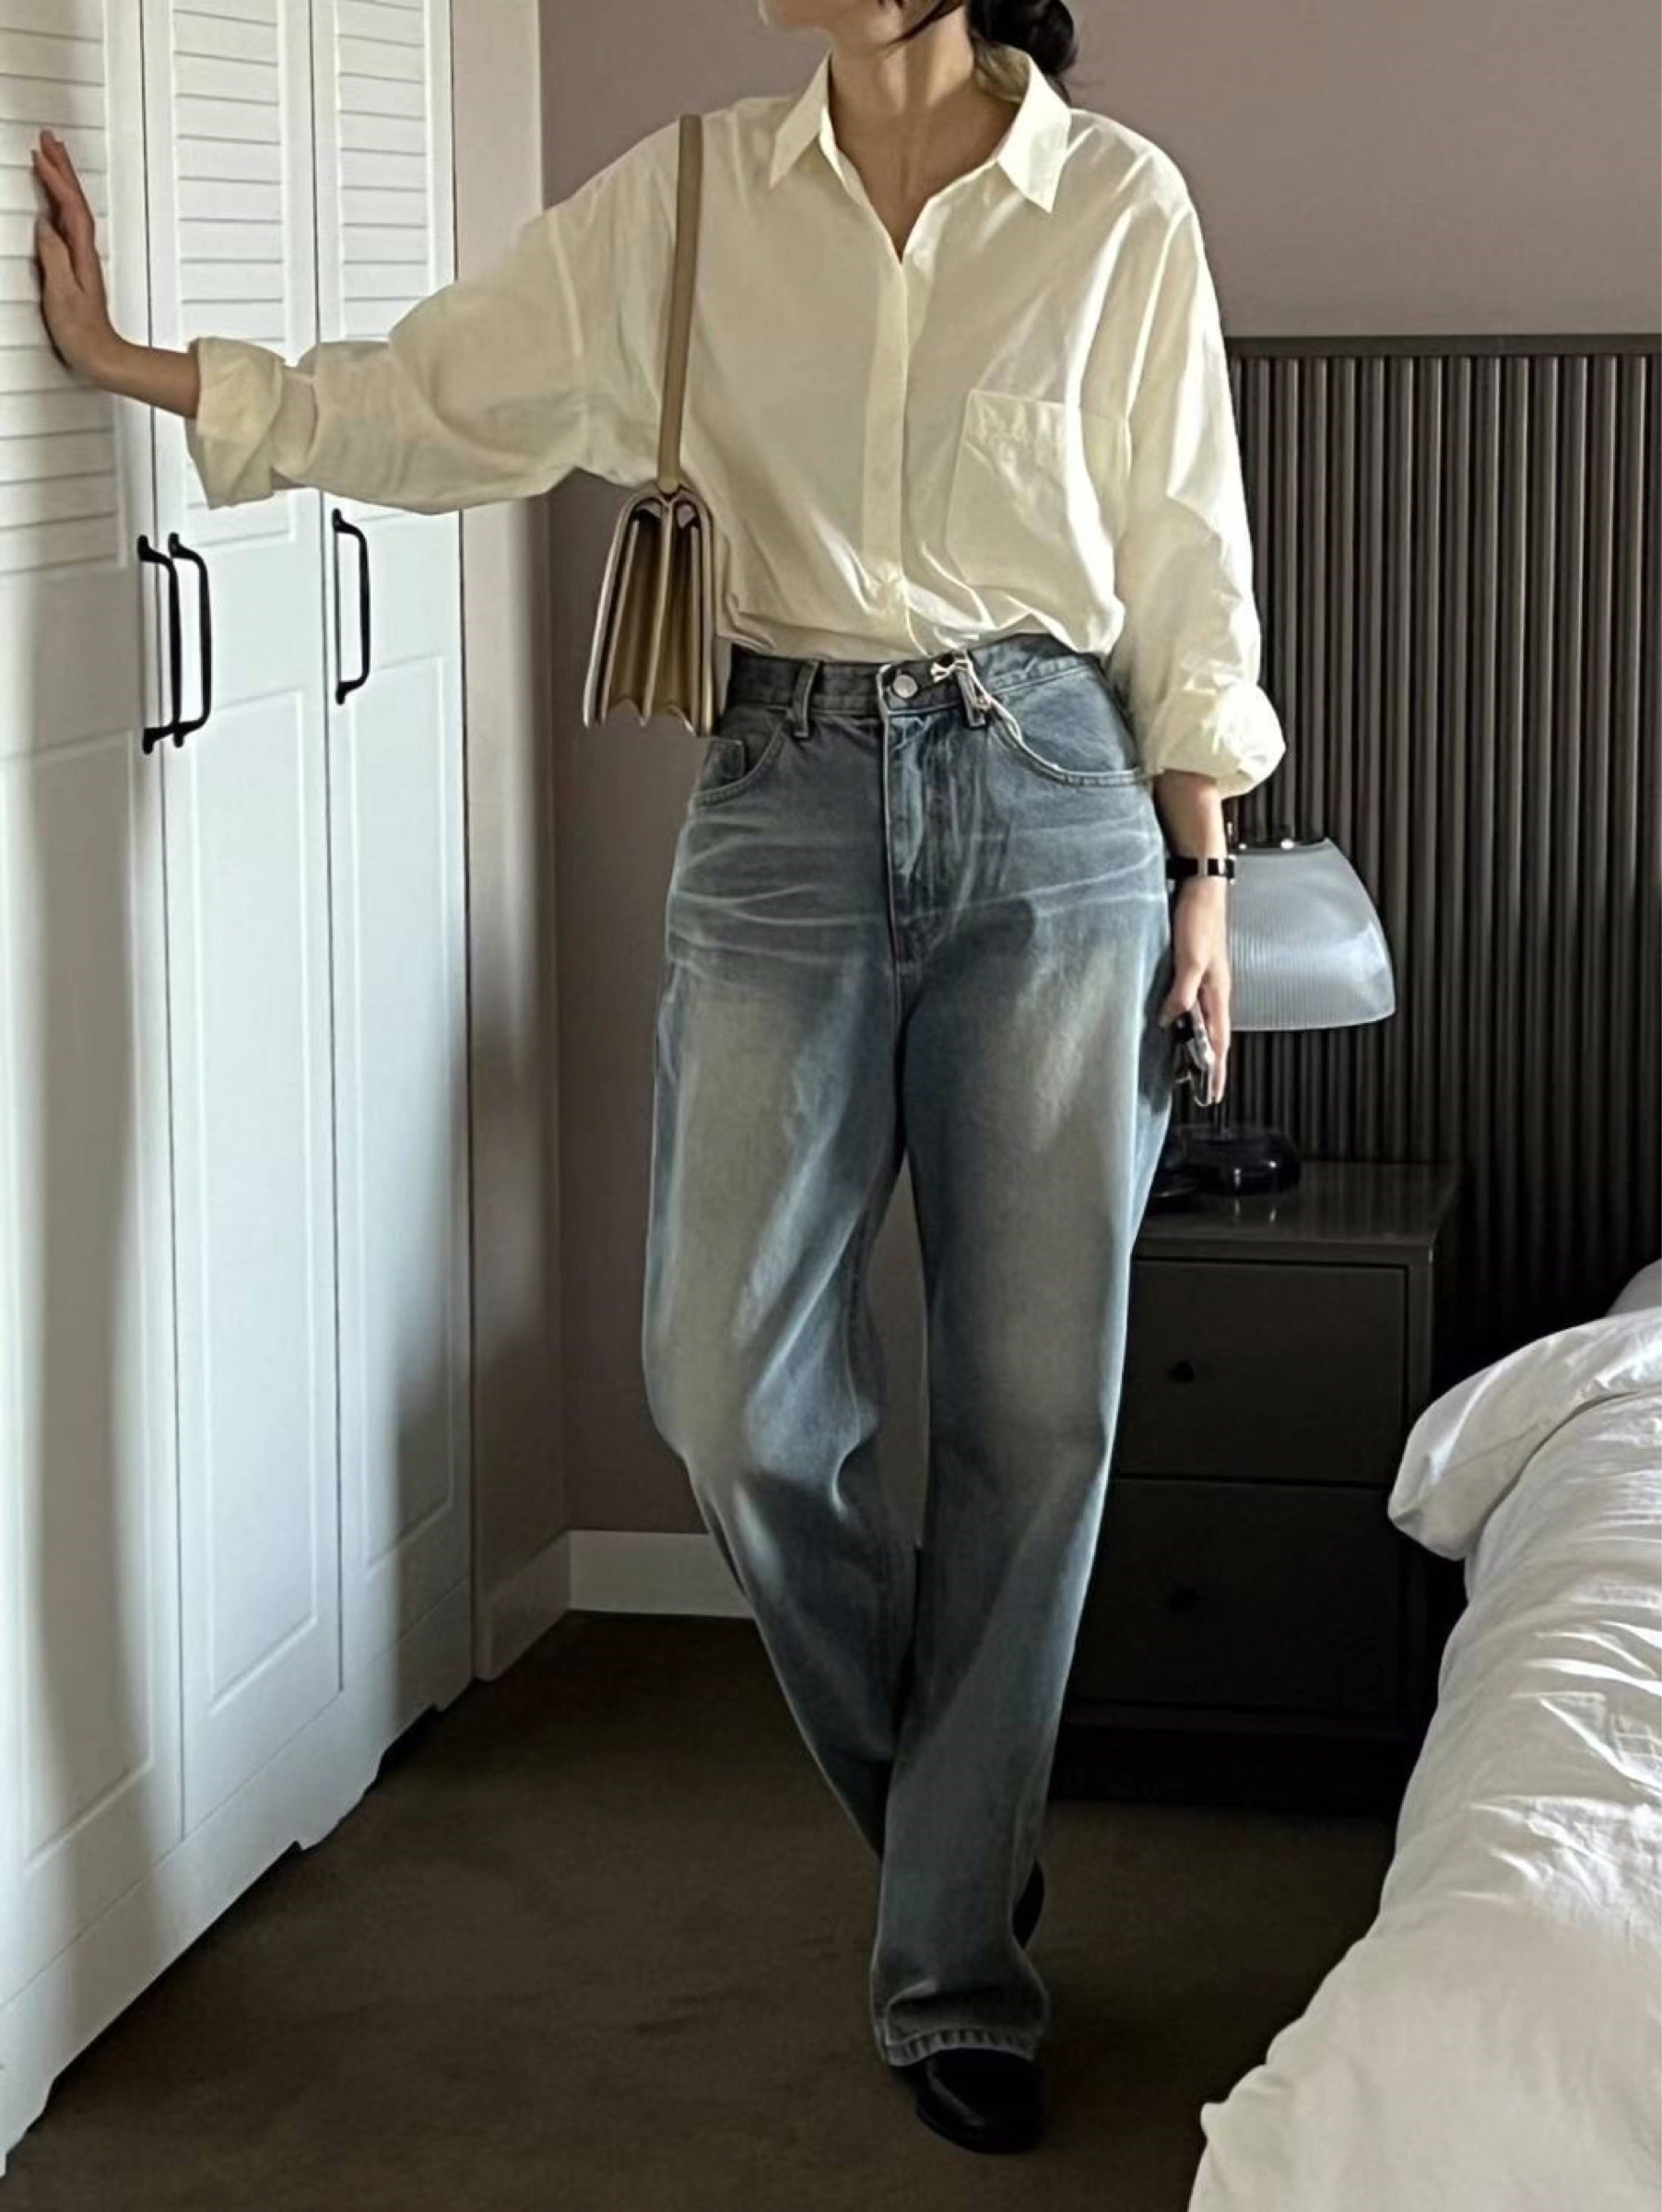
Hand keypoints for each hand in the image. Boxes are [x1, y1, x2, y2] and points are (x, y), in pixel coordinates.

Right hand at [31, 128, 118, 380]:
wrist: (101, 357)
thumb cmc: (82, 333)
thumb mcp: (61, 294)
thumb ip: (53, 258)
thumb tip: (44, 226)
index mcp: (81, 255)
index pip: (69, 207)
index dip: (56, 179)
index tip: (39, 155)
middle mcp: (84, 252)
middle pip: (74, 201)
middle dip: (62, 168)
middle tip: (48, 139)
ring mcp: (81, 259)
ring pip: (72, 208)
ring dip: (62, 180)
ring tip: (50, 157)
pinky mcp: (75, 267)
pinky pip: (67, 222)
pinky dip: (58, 203)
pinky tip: (50, 201)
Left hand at [1157, 877, 1230, 1103]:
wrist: (1200, 889)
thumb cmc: (1199, 920)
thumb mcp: (1190, 960)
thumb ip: (1182, 993)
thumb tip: (1170, 1020)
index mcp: (1218, 993)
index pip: (1220, 1043)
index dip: (1217, 1070)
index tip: (1214, 1095)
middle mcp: (1214, 992)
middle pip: (1214, 1038)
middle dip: (1210, 1066)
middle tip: (1203, 1091)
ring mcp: (1205, 982)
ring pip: (1204, 1024)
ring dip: (1198, 1047)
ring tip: (1188, 1069)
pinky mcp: (1194, 971)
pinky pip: (1192, 1007)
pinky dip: (1187, 1024)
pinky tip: (1176, 1027)